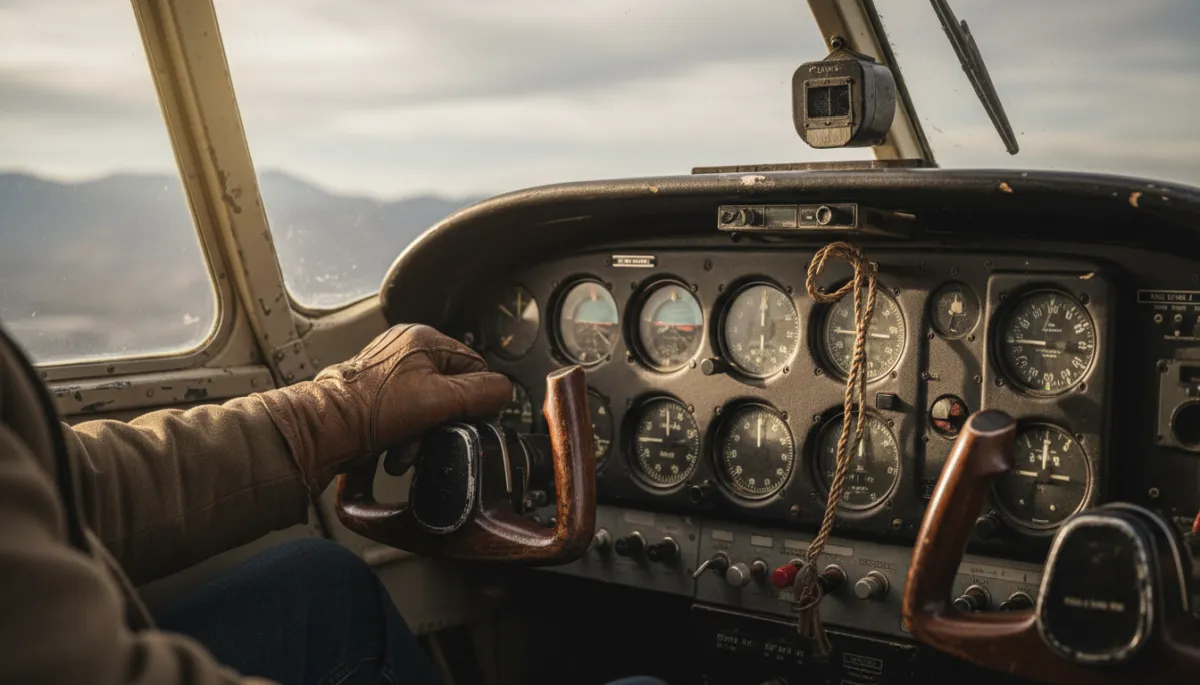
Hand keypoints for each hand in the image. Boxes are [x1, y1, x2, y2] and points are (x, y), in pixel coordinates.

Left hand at [257, 324, 510, 494]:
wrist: (323, 431)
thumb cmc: (371, 410)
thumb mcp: (441, 399)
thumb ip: (482, 393)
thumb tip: (505, 391)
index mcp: (423, 338)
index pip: (475, 367)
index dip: (473, 399)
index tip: (465, 421)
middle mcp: (405, 349)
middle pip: (451, 389)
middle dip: (443, 421)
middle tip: (430, 435)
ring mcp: (388, 371)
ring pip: (428, 406)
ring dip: (423, 433)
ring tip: (407, 447)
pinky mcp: (375, 395)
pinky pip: (406, 415)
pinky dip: (405, 435)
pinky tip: (394, 448)